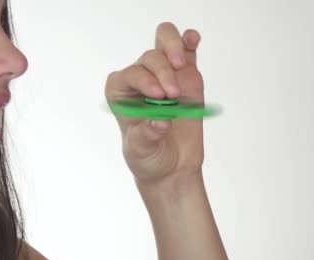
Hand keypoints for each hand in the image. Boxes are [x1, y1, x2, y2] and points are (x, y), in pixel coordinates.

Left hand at [105, 22, 204, 186]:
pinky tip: (192, 39)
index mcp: (121, 93)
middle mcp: (141, 79)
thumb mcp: (141, 151)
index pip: (130, 75)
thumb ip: (147, 135)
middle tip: (172, 95)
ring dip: (173, 47)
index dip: (144, 80)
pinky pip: (187, 50)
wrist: (171, 166)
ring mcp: (164, 74)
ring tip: (181, 64)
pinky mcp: (186, 76)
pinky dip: (189, 40)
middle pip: (150, 58)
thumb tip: (161, 121)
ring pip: (165, 43)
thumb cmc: (148, 156)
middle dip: (162, 71)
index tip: (159, 96)